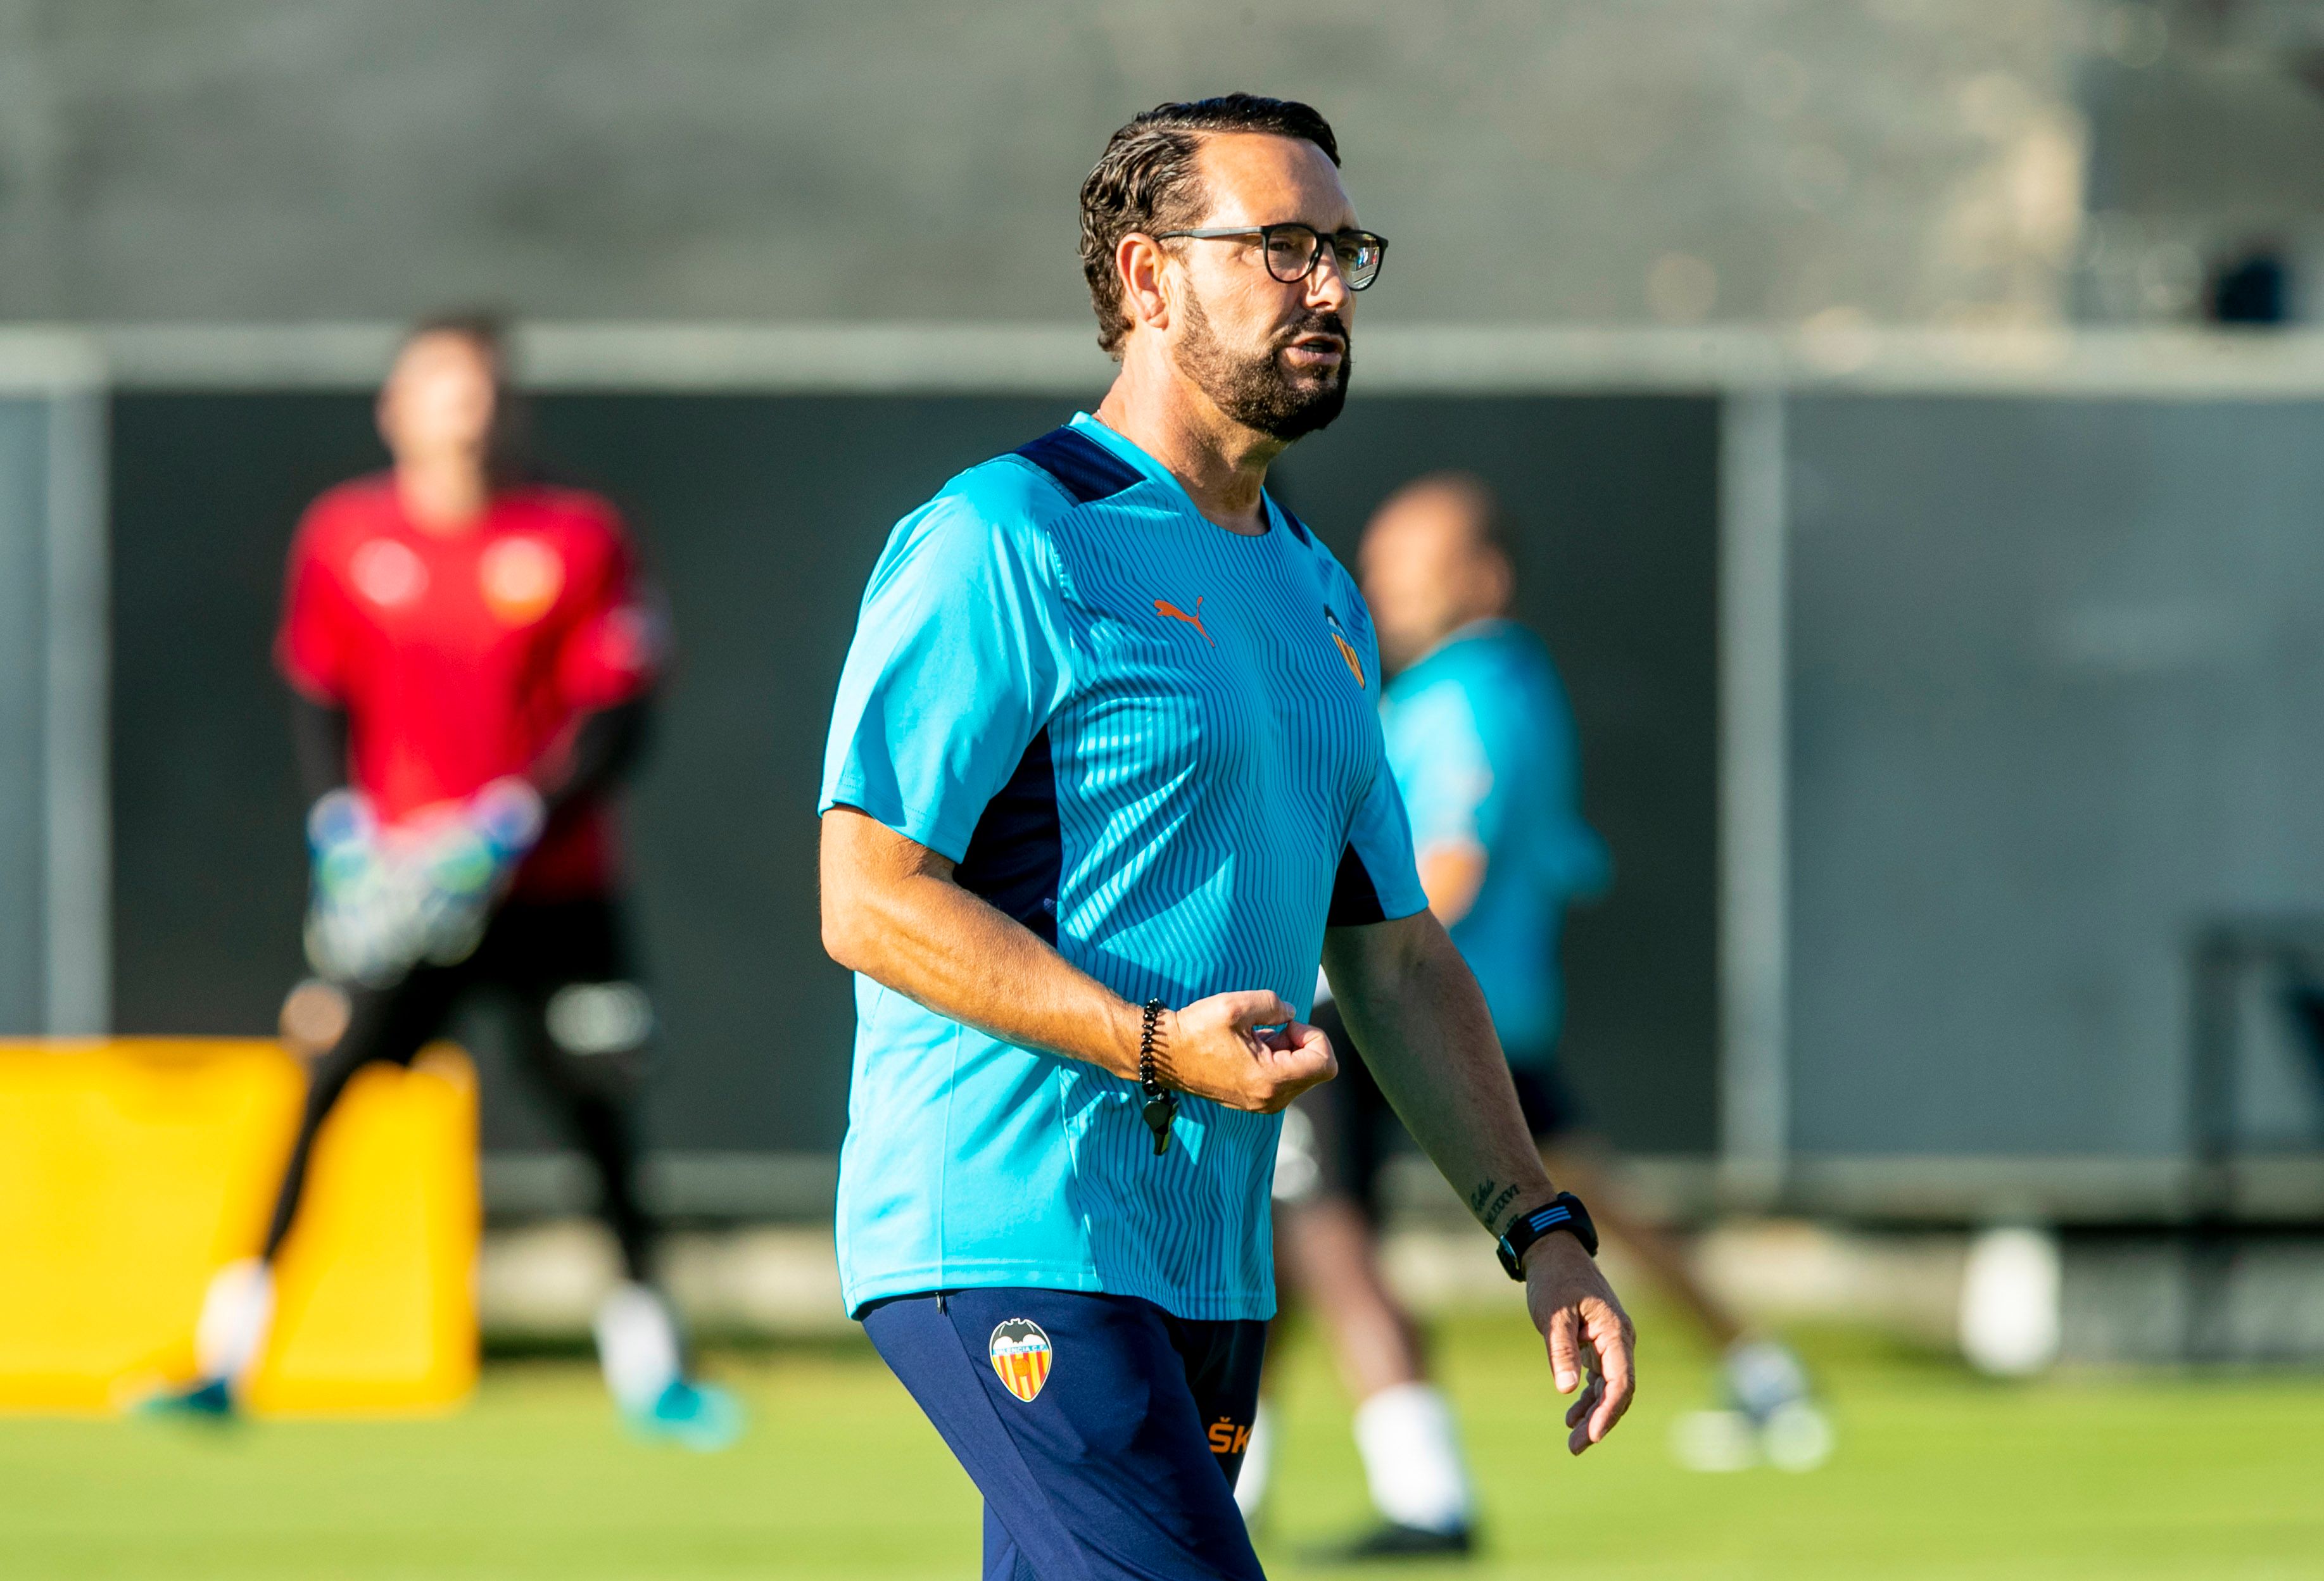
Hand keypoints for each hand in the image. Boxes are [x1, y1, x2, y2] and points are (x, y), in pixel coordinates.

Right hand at [1159, 990, 1335, 1112]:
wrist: (1164, 1054)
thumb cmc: (1196, 1030)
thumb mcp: (1236, 1006)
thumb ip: (1274, 1005)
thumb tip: (1292, 1015)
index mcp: (1270, 1080)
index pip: (1325, 1063)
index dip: (1313, 1036)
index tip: (1286, 1025)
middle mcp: (1270, 1100)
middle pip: (1315, 1069)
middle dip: (1300, 1043)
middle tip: (1269, 1028)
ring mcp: (1262, 1104)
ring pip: (1300, 1074)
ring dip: (1287, 1051)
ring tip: (1255, 1037)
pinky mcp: (1254, 1101)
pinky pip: (1283, 1080)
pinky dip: (1276, 1060)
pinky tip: (1250, 1047)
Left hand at [1524, 1230, 1635, 1453]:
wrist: (1554, 1252)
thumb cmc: (1554, 1280)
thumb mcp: (1553, 1315)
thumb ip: (1560, 1351)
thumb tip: (1565, 1389)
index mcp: (1615, 1333)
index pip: (1621, 1382)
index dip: (1609, 1412)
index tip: (1592, 1436)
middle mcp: (1620, 1340)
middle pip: (1618, 1390)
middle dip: (1600, 1421)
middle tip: (1576, 1447)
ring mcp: (1611, 1342)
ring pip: (1609, 1387)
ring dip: (1593, 1413)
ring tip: (1573, 1440)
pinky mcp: (1599, 1342)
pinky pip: (1600, 1377)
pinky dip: (1588, 1397)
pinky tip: (1572, 1415)